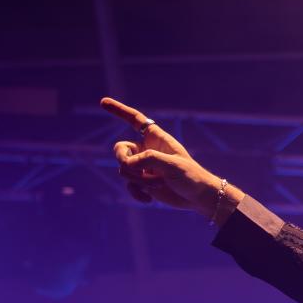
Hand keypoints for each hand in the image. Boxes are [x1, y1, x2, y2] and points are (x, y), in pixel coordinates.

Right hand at [101, 97, 224, 215]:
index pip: (135, 120)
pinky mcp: (144, 183)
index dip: (119, 110)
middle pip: (120, 149)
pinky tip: (149, 200)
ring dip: (139, 179)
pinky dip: (136, 192)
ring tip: (160, 184)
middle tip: (134, 169)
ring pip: (124, 170)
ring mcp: (144, 167)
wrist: (199, 198)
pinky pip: (129, 185)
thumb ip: (148, 160)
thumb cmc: (191, 176)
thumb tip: (126, 165)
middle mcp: (147, 150)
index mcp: (156, 138)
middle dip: (123, 160)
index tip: (103, 102)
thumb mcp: (172, 164)